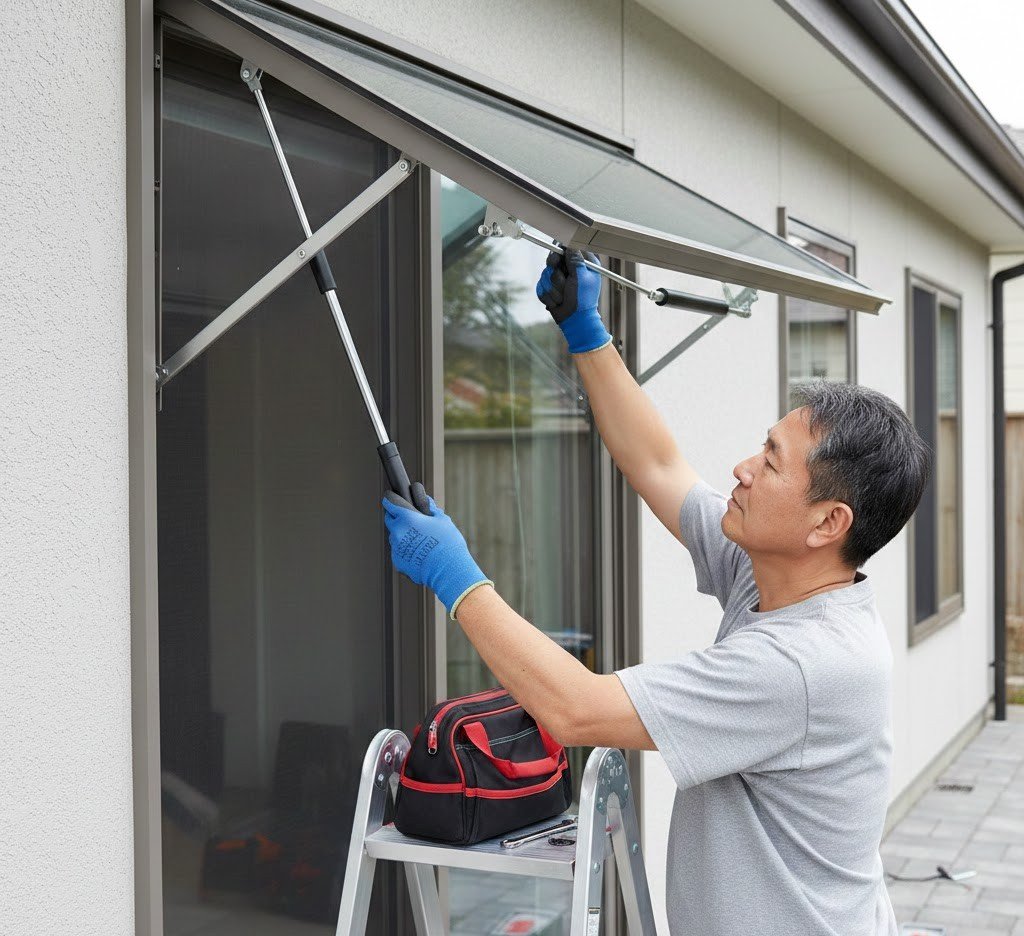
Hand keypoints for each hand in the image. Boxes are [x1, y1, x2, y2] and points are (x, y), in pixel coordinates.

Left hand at [382, 482, 492, 616]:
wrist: (447, 571)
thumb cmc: (448, 543)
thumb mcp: (442, 520)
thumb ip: (431, 509)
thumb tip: (426, 502)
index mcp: (407, 518)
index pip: (390, 502)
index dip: (391, 498)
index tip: (392, 497)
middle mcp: (398, 532)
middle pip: (390, 519)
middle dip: (397, 517)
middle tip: (411, 520)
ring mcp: (396, 548)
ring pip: (395, 537)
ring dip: (403, 535)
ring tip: (420, 541)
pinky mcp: (397, 562)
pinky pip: (399, 552)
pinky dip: (406, 551)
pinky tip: (420, 554)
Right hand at [535, 247, 611, 352]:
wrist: (575, 321)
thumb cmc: (582, 300)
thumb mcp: (581, 278)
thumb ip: (575, 260)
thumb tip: (569, 244)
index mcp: (583, 263)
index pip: (569, 246)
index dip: (561, 249)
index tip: (557, 256)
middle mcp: (570, 268)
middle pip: (553, 258)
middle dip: (555, 272)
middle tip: (561, 279)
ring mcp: (559, 278)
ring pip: (545, 273)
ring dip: (553, 288)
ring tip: (563, 297)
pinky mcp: (549, 288)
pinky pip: (541, 286)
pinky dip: (547, 296)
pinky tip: (557, 303)